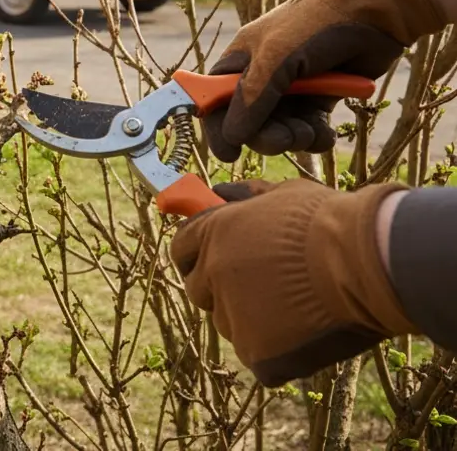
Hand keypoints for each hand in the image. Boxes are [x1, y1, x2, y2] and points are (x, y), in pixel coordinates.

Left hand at [170, 178, 415, 386]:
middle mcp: (213, 274)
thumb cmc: (331, 222)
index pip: (182, 249)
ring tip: (297, 308)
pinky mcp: (258, 353)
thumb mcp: (283, 195)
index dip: (197, 255)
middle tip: (263, 288)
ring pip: (230, 324)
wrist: (367, 261)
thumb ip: (245, 197)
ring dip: (252, 320)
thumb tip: (219, 193)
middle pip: (200, 291)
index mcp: (213, 234)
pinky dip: (279, 351)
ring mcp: (233, 316)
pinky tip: (308, 334)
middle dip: (222, 289)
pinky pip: (259, 357)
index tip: (214, 260)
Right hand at [204, 0, 445, 162]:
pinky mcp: (320, 99)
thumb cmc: (314, 25)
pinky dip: (316, 138)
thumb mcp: (274, 60)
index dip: (218, 128)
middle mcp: (262, 78)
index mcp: (240, 62)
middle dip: (265, 136)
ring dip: (294, 138)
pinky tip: (325, 132)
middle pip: (249, 124)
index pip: (215, 101)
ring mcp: (292, 90)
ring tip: (310, 132)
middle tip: (283, 140)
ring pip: (281, 131)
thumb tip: (232, 137)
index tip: (228, 153)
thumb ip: (251, 99)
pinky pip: (309, 130)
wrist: (371, 12)